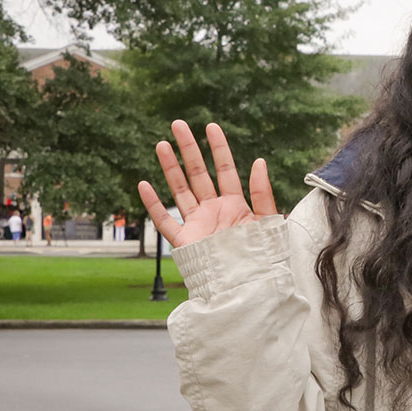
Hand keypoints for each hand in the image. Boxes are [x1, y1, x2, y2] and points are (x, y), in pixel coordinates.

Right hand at [136, 120, 277, 247]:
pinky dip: (153, 204)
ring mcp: (198, 224)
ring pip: (179, 189)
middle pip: (198, 173)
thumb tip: (259, 161)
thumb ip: (262, 192)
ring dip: (170, 168)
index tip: (211, 126)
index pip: (225, 169)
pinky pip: (165, 220)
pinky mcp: (185, 241)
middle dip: (188, 149)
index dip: (218, 148)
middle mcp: (214, 210)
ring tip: (161, 144)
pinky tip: (143, 184)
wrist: (248, 286)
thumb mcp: (268, 221)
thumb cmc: (262, 258)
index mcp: (235, 204)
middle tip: (178, 124)